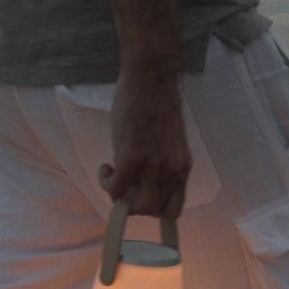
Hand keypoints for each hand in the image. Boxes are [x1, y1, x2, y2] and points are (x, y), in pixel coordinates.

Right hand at [98, 66, 191, 220]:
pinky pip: (116, 189)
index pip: (174, 210)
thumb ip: (160, 163)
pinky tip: (106, 167)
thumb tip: (141, 179)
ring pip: (136, 206)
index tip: (141, 196)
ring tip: (114, 175)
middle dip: (134, 204)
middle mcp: (172, 172)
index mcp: (182, 168)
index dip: (155, 210)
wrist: (151, 77)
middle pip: (153, 212)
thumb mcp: (168, 141)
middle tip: (124, 184)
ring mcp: (153, 166)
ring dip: (120, 197)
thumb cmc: (157, 101)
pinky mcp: (132, 158)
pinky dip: (107, 184)